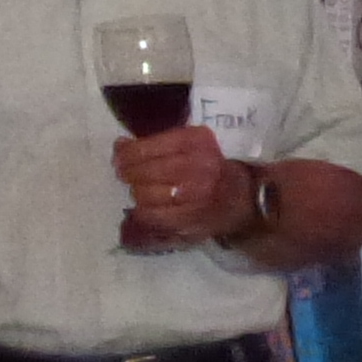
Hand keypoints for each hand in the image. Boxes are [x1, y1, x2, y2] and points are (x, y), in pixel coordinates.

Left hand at [114, 125, 254, 250]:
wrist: (242, 199)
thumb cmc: (211, 166)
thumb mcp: (192, 144)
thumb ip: (157, 143)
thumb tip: (120, 146)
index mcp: (196, 142)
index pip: (149, 146)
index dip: (127, 153)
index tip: (119, 156)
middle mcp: (196, 166)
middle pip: (144, 171)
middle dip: (128, 173)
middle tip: (124, 174)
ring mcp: (194, 195)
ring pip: (145, 194)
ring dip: (137, 192)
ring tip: (139, 190)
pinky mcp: (190, 219)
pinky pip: (153, 216)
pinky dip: (142, 212)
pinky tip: (144, 208)